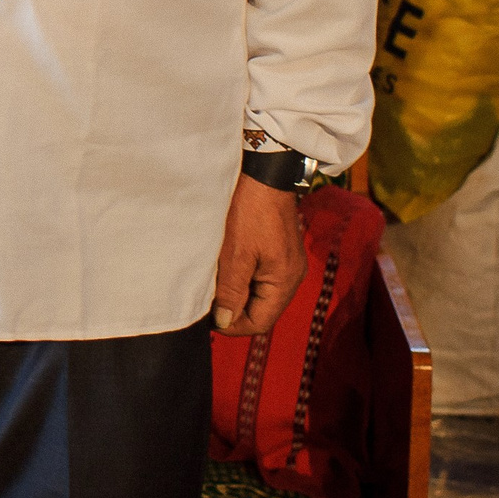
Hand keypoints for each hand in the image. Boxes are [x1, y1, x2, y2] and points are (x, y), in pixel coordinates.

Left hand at [212, 175, 305, 337]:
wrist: (262, 173)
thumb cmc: (249, 211)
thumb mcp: (235, 254)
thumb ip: (230, 291)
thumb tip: (225, 322)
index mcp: (285, 281)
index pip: (260, 322)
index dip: (232, 325)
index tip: (208, 316)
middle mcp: (291, 276)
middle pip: (261, 309)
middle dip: (234, 308)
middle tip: (207, 298)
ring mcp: (287, 263)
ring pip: (259, 293)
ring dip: (237, 291)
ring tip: (214, 280)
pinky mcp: (279, 250)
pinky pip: (261, 276)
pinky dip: (242, 276)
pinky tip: (225, 265)